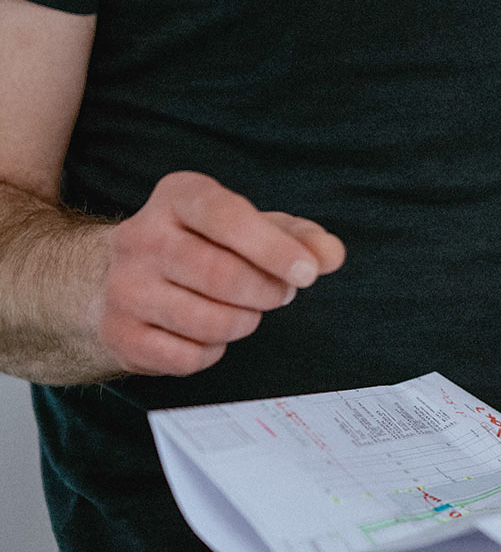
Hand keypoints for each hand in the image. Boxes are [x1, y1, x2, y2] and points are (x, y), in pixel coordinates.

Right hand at [93, 170, 344, 376]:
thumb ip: (300, 236)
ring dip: (245, 322)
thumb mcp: (253, 226)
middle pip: (222, 275)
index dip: (274, 248)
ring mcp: (124, 287)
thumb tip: (331, 256)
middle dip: (268, 292)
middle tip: (282, 293)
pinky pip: (187, 357)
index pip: (228, 217)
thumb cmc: (206, 244)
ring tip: (248, 310)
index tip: (308, 274)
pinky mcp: (119, 334)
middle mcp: (141, 236)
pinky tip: (209, 332)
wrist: (121, 278)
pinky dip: (213, 351)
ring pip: (208, 320)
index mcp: (178, 195)